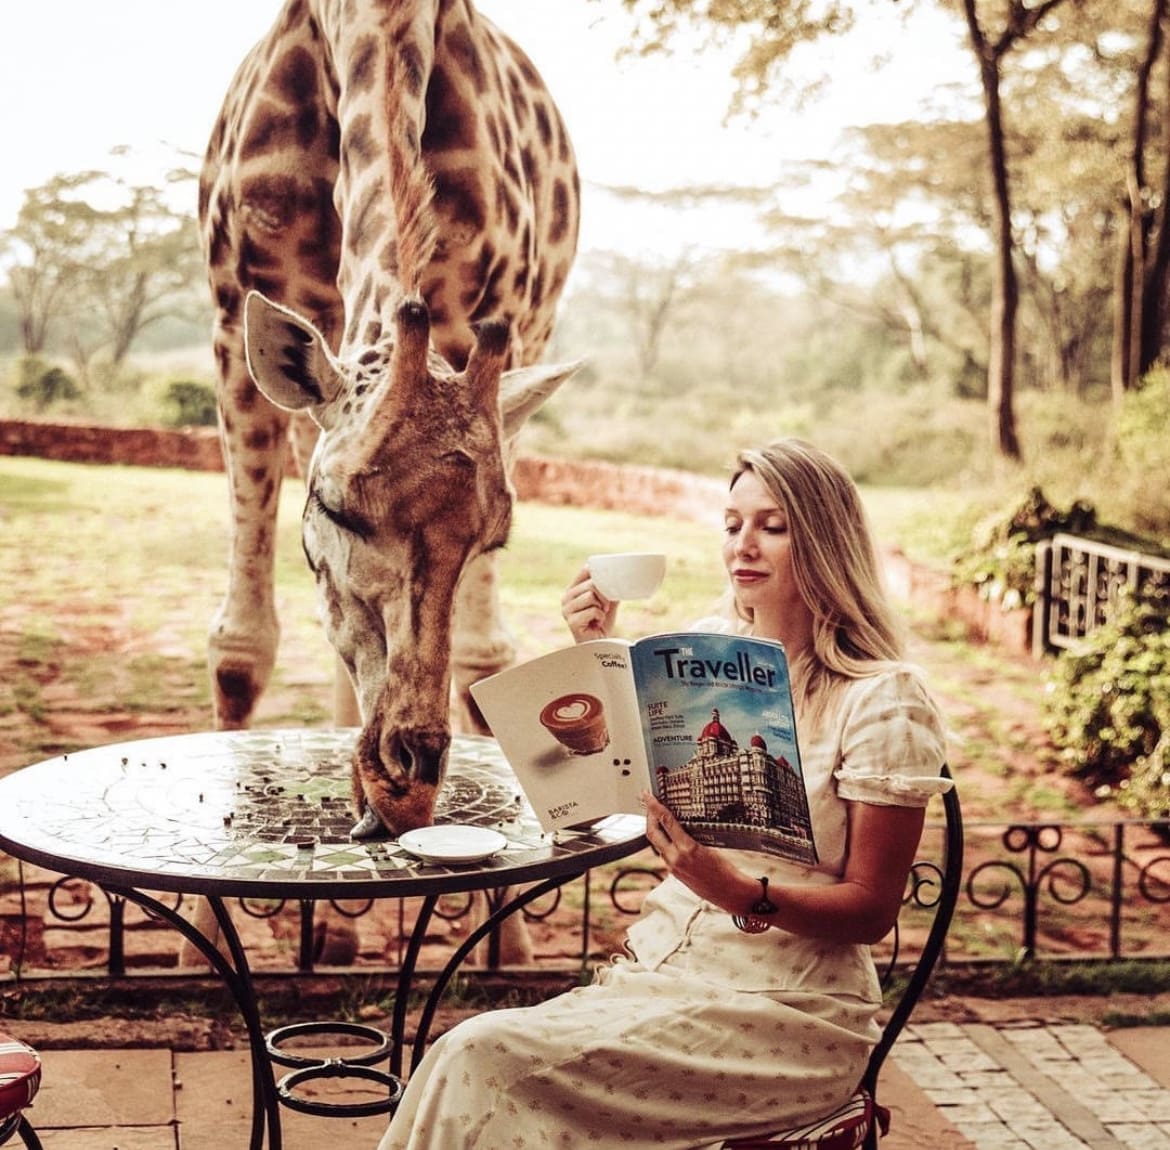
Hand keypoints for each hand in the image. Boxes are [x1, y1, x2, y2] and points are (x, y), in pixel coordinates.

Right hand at [560, 564, 618, 642]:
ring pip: (590, 596)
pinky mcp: (571, 621)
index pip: (585, 571)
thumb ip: (609, 590)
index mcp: (572, 590)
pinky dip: (600, 617)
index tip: (609, 580)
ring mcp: (567, 610)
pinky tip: (596, 624)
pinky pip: (593, 610)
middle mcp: (566, 598)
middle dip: (604, 595)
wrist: (598, 645)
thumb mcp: (607, 603)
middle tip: (605, 607)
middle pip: (591, 584)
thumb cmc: (601, 624)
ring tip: (600, 615)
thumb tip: (620, 578)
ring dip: (601, 607)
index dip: (599, 573)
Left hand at [641, 791, 748, 909]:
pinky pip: (663, 852)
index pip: (665, 821)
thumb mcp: (709, 845)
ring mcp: (672, 866)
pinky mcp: (673, 872)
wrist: (727, 892)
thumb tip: (678, 821)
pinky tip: (668, 835)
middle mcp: (675, 858)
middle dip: (648, 816)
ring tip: (658, 817)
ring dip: (655, 829)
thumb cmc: (724, 870)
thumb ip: (690, 835)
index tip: (647, 795)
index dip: (654, 806)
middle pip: (652, 832)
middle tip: (649, 804)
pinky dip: (663, 841)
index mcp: (686, 848)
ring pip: (656, 843)